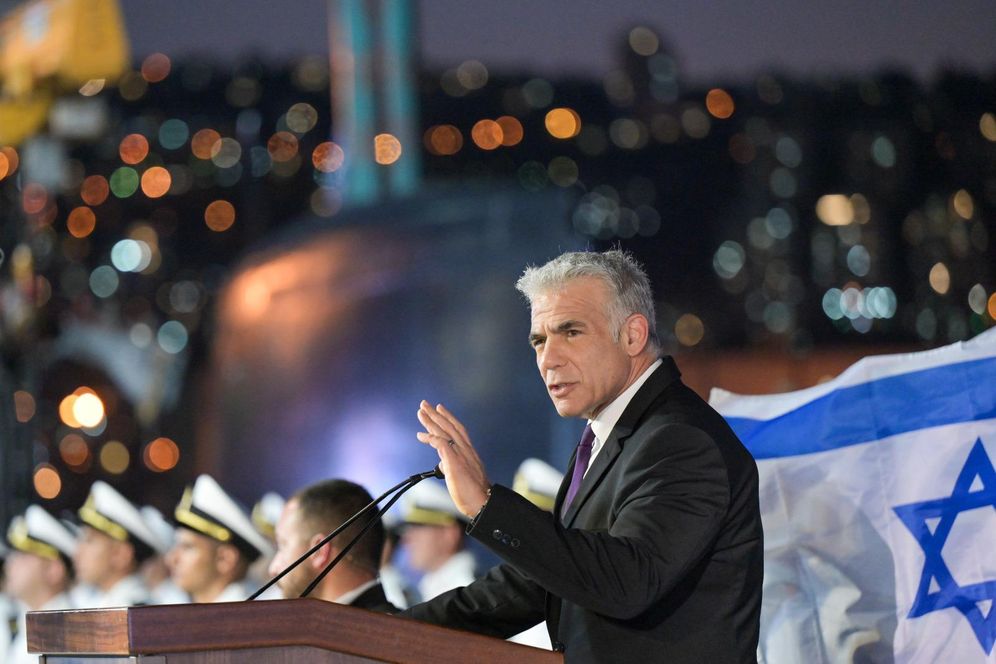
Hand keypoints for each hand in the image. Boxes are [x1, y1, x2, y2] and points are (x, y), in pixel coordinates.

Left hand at [416, 400, 490, 517]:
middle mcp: (466, 450)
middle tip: (425, 404)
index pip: (458, 429)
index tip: (440, 409)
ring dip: (431, 421)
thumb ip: (452, 465)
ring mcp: (461, 454)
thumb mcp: (462, 474)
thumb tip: (442, 463)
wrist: (482, 502)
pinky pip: (441, 444)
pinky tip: (421, 436)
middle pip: (449, 426)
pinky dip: (431, 438)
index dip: (448, 418)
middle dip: (436, 415)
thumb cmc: (473, 492)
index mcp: (469, 452)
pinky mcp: (454, 462)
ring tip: (421, 412)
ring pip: (445, 431)